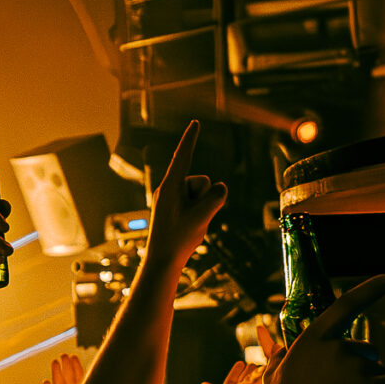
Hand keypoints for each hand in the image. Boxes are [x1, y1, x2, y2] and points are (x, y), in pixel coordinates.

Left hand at [141, 120, 226, 271]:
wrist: (163, 260)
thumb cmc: (178, 239)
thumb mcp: (201, 217)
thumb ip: (215, 198)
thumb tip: (221, 188)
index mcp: (169, 187)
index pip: (182, 157)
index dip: (190, 139)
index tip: (195, 123)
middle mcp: (170, 189)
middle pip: (203, 181)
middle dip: (206, 198)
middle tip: (190, 219)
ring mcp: (175, 198)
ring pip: (205, 193)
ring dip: (204, 208)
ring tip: (189, 224)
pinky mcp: (179, 207)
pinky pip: (202, 203)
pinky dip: (202, 213)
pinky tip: (191, 226)